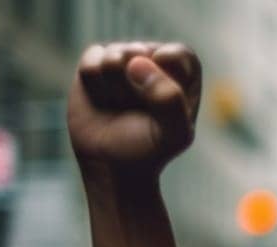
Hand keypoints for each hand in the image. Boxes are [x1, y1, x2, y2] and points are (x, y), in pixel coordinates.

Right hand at [68, 42, 201, 180]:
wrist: (112, 163)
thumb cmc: (150, 147)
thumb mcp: (174, 133)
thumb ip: (170, 100)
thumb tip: (137, 63)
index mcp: (184, 70)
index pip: (176, 55)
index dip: (164, 80)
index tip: (160, 103)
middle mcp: (154, 57)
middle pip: (140, 54)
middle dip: (135, 88)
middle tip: (137, 110)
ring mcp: (124, 57)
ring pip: (113, 57)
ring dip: (114, 88)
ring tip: (120, 104)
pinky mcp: (96, 60)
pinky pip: (91, 62)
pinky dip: (94, 85)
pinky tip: (102, 98)